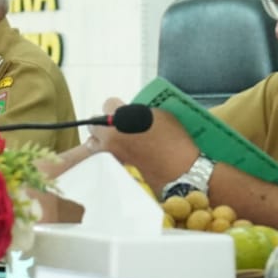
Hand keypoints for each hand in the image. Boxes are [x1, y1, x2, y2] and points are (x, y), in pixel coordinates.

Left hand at [40, 97, 195, 186]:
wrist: (184, 172)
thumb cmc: (176, 142)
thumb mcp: (160, 115)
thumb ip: (138, 112)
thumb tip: (129, 114)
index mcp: (121, 119)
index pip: (107, 104)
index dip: (117, 107)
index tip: (123, 111)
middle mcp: (110, 137)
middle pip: (94, 125)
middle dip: (105, 125)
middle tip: (117, 129)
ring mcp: (110, 156)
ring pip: (92, 145)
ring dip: (101, 142)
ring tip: (116, 145)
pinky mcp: (114, 172)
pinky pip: (102, 162)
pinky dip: (108, 159)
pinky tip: (120, 159)